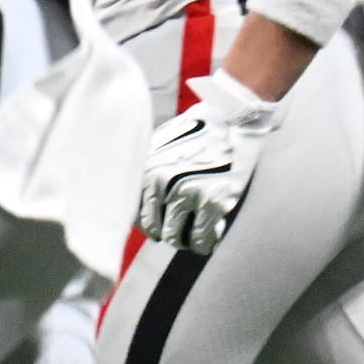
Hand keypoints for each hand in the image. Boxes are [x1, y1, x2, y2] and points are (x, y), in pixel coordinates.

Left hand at [135, 72, 281, 252]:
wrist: (232, 120)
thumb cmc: (195, 132)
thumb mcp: (159, 145)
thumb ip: (146, 172)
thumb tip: (131, 203)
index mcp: (145, 168)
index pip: (134, 213)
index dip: (147, 223)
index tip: (158, 224)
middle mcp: (161, 182)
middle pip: (154, 230)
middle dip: (166, 232)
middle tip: (179, 228)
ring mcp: (187, 193)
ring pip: (176, 239)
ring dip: (184, 240)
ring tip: (192, 232)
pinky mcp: (214, 202)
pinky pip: (201, 240)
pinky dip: (203, 243)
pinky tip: (208, 234)